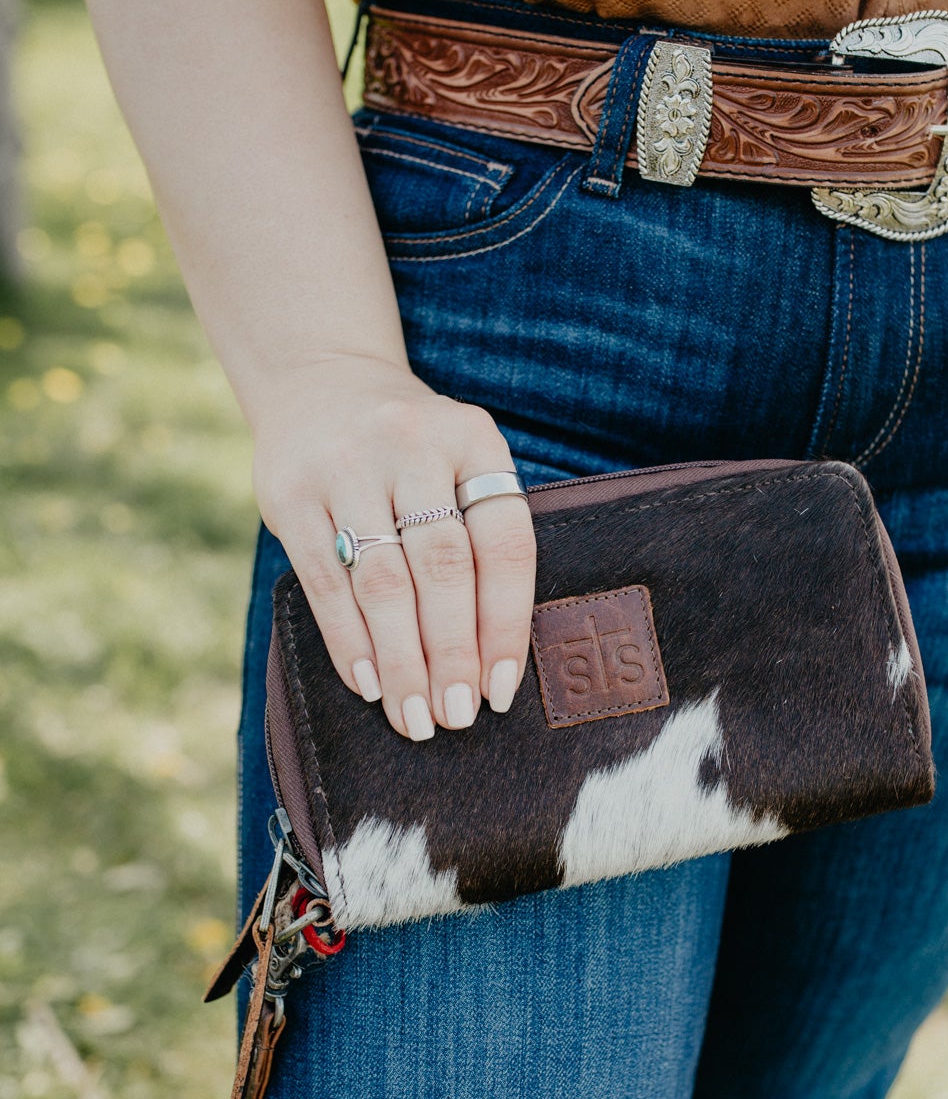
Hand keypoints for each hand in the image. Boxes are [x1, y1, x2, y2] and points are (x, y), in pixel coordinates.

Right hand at [253, 359, 535, 737]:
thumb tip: (489, 664)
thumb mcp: (459, 465)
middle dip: (451, 655)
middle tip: (456, 717)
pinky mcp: (291, 492)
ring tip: (414, 718)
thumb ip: (479, 540)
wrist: (321, 379)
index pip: (504, 545)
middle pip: (443, 569)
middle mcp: (412, 446)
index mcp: (474, 439)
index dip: (505, 625)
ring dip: (401, 661)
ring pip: (383, 583)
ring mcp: (346, 465)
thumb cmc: (411, 452)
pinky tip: (367, 684)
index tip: (502, 691)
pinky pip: (325, 581)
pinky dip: (349, 640)